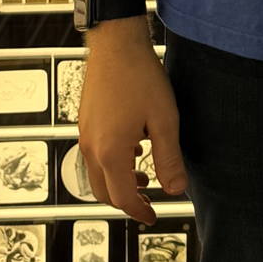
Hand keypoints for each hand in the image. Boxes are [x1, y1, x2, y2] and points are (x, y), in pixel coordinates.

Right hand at [77, 20, 187, 222]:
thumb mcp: (164, 120)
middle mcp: (92, 147)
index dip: (140, 211)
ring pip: (97, 174)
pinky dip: (112, 164)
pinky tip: (134, 149)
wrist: (116, 44)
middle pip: (105, 192)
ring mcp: (86, 134)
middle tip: (149, 202)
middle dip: (127, 201)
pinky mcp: (86, 122)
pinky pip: (95, 155)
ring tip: (145, 176)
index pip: (123, 198)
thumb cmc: (140, 77)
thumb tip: (176, 190)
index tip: (153, 217)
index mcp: (111, 152)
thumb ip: (169, 158)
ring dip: (119, 182)